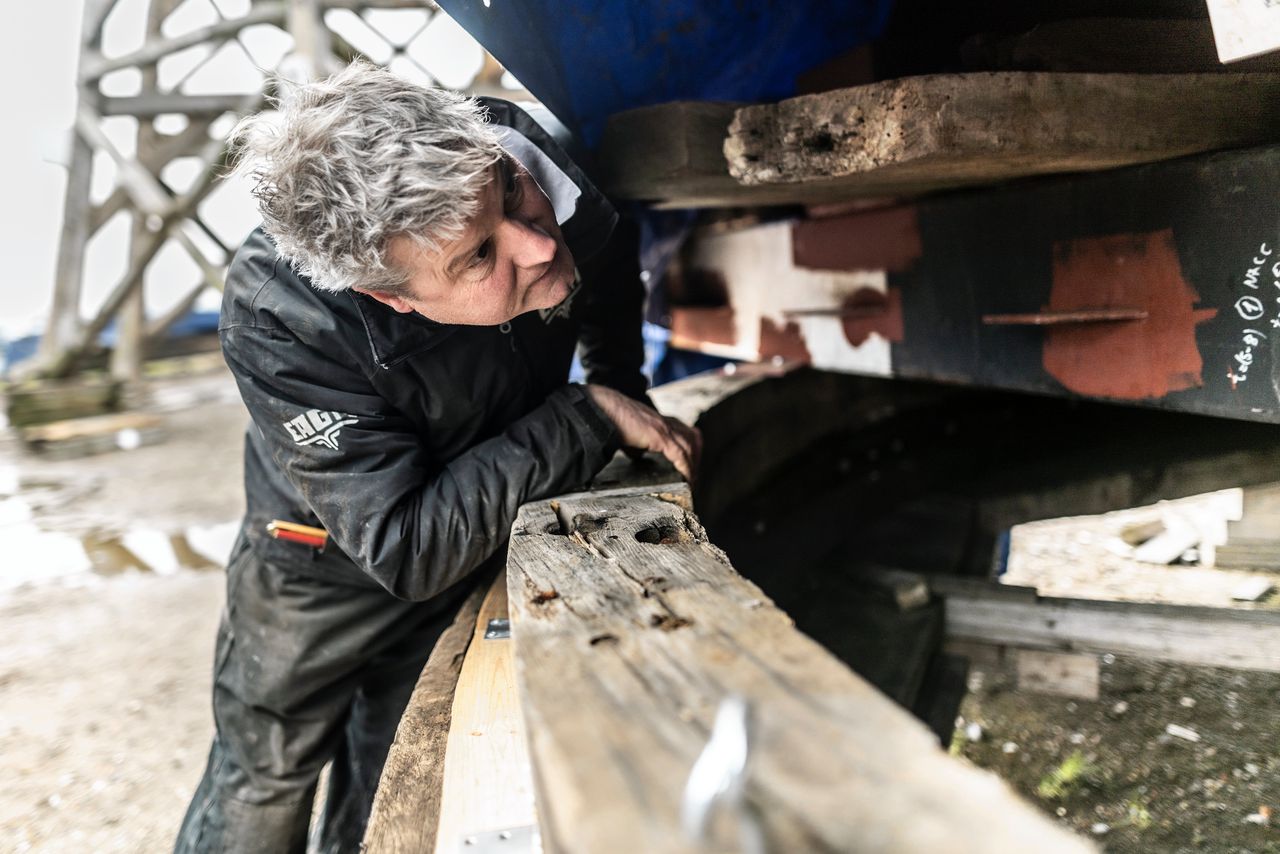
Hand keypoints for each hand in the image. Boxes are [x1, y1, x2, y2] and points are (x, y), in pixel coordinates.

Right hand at [585, 384, 702, 482]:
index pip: (681, 431)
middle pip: (692, 436)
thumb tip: (638, 456)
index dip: (688, 447)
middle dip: (696, 456)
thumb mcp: (626, 435)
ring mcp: (663, 427)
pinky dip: (686, 469)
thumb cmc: (608, 420)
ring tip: (691, 481)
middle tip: (693, 474)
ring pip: (691, 446)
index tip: (687, 464)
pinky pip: (681, 454)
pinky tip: (686, 480)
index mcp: (656, 420)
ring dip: (694, 465)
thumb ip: (635, 445)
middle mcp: (664, 422)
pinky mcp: (660, 435)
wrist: (601, 410)